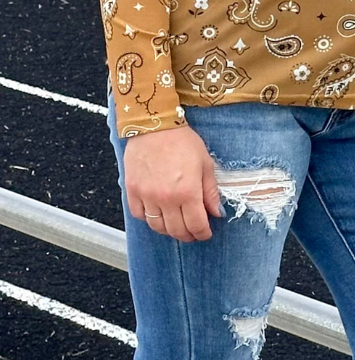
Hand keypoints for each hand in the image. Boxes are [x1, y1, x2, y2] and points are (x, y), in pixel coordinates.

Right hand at [124, 124, 223, 241]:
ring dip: (169, 230)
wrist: (155, 124)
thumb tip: (216, 212)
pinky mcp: (132, 190)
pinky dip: (149, 219)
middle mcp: (166, 198)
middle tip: (193, 232)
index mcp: (188, 192)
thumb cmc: (182, 140)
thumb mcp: (205, 163)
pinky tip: (157, 213)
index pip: (196, 225)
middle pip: (177, 230)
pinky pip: (139, 215)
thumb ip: (210, 191)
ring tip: (176, 225)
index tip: (206, 233)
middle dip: (188, 235)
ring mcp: (147, 196)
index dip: (203, 233)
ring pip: (157, 227)